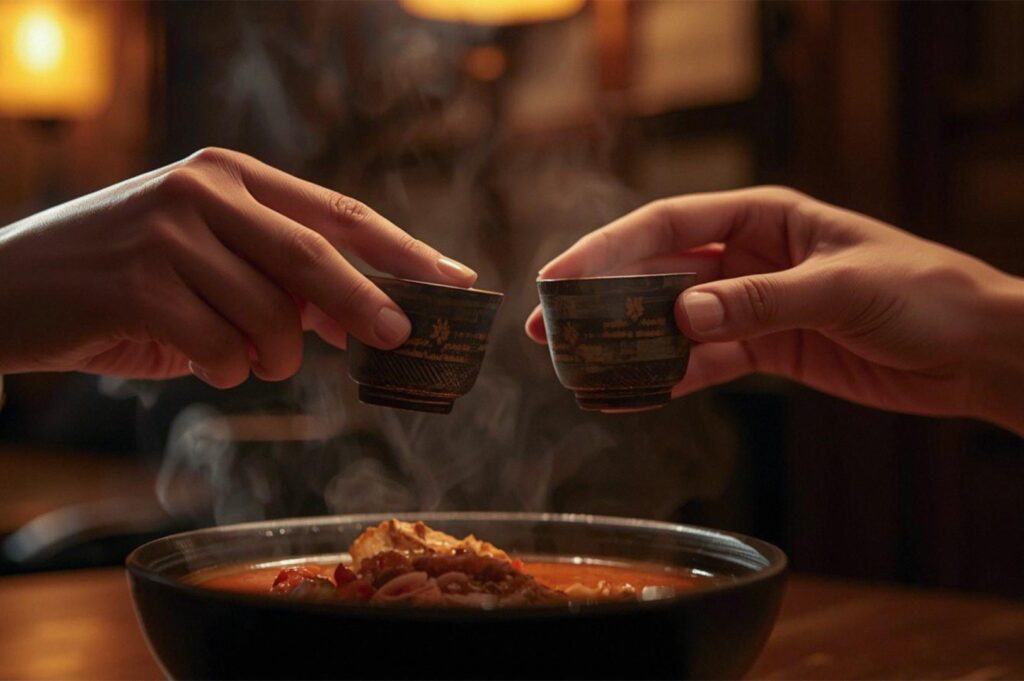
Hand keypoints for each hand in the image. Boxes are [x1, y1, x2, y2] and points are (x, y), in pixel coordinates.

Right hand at [0, 147, 476, 386]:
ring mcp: (168, 232)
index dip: (403, 251)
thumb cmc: (125, 278)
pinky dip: (223, 370)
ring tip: (242, 357)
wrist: (10, 288)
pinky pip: (221, 350)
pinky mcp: (139, 284)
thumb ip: (280, 278)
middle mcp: (202, 190)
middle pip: (315, 256)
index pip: (338, 213)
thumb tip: (363, 319)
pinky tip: (193, 358)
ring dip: (270, 357)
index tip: (455, 281)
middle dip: (365, 305)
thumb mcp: (207, 259)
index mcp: (230, 174)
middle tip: (396, 338)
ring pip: (269, 316)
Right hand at [526, 187, 1023, 433]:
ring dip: (626, 343)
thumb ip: (760, 301)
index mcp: (764, 217)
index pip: (668, 224)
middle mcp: (747, 256)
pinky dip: (667, 379)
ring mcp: (751, 305)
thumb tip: (686, 314)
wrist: (975, 352)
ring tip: (576, 367)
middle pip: (657, 273)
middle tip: (548, 327)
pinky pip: (703, 362)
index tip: (562, 275)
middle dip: (601, 299)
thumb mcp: (843, 287)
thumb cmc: (925, 294)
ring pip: (671, 321)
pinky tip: (629, 394)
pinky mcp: (764, 350)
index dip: (608, 248)